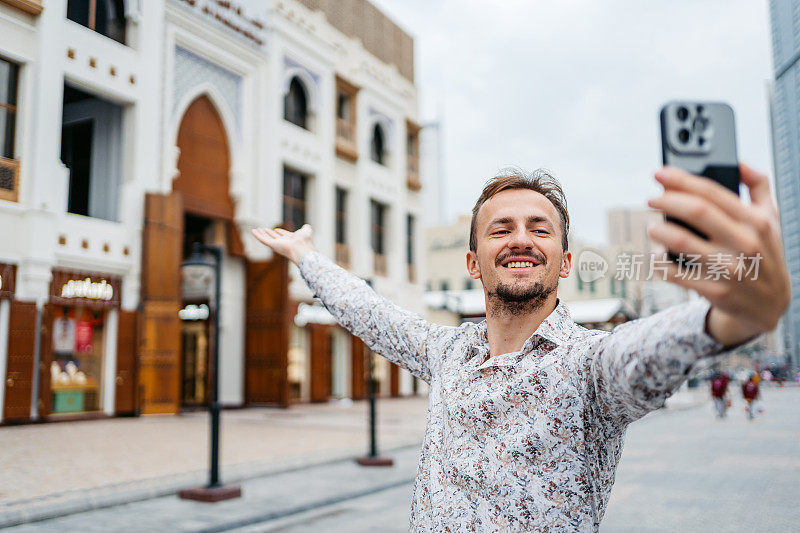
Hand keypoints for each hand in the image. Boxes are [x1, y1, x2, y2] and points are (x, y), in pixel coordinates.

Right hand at [251, 224, 315, 264]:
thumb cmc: (304, 242)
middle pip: (274, 237)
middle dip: (269, 233)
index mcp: (290, 240)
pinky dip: (257, 235)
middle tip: (263, 229)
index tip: (276, 229)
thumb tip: (306, 226)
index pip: (283, 235)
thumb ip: (306, 228)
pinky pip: (263, 239)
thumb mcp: (306, 231)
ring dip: (261, 234)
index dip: (280, 232)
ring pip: (267, 238)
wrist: (301, 248)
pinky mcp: (272, 245)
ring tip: (256, 229)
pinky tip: (253, 231)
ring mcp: (277, 244)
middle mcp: (283, 243)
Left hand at [646, 164, 789, 346]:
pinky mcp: (714, 291)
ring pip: (680, 242)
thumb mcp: (771, 219)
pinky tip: (658, 255)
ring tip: (653, 227)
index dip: (681, 179)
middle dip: (665, 200)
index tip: (659, 173)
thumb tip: (738, 161)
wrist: (770, 306)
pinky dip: (660, 262)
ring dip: (658, 231)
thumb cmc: (764, 253)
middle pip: (695, 211)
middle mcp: (744, 243)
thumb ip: (759, 186)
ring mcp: (728, 269)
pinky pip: (675, 273)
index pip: (712, 192)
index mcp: (755, 221)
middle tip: (650, 199)